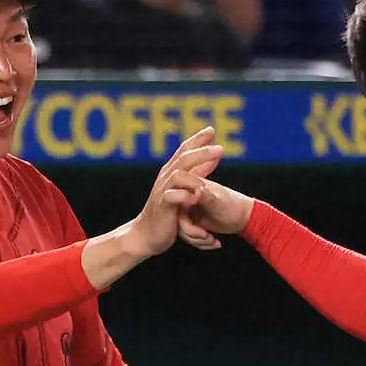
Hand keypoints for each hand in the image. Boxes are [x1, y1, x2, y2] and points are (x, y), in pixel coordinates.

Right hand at [126, 127, 222, 257]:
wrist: (146, 235)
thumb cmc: (166, 214)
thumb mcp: (184, 191)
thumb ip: (198, 174)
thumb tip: (213, 160)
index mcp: (171, 173)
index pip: (184, 151)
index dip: (197, 140)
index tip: (211, 129)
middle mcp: (165, 178)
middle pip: (183, 157)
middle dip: (201, 150)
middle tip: (219, 146)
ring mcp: (163, 191)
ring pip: (179, 172)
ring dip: (197, 169)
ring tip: (214, 164)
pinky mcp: (163, 206)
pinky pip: (173, 195)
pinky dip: (186, 193)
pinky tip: (198, 193)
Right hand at [178, 178, 254, 249]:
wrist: (244, 218)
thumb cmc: (233, 207)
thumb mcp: (218, 203)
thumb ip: (206, 197)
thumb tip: (195, 191)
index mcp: (190, 187)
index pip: (175, 201)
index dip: (184, 217)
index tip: (202, 229)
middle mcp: (186, 198)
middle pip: (178, 220)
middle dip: (192, 233)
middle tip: (207, 237)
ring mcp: (188, 211)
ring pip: (182, 230)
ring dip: (198, 240)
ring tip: (213, 240)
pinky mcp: (191, 222)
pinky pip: (188, 235)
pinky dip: (200, 242)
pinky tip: (213, 242)